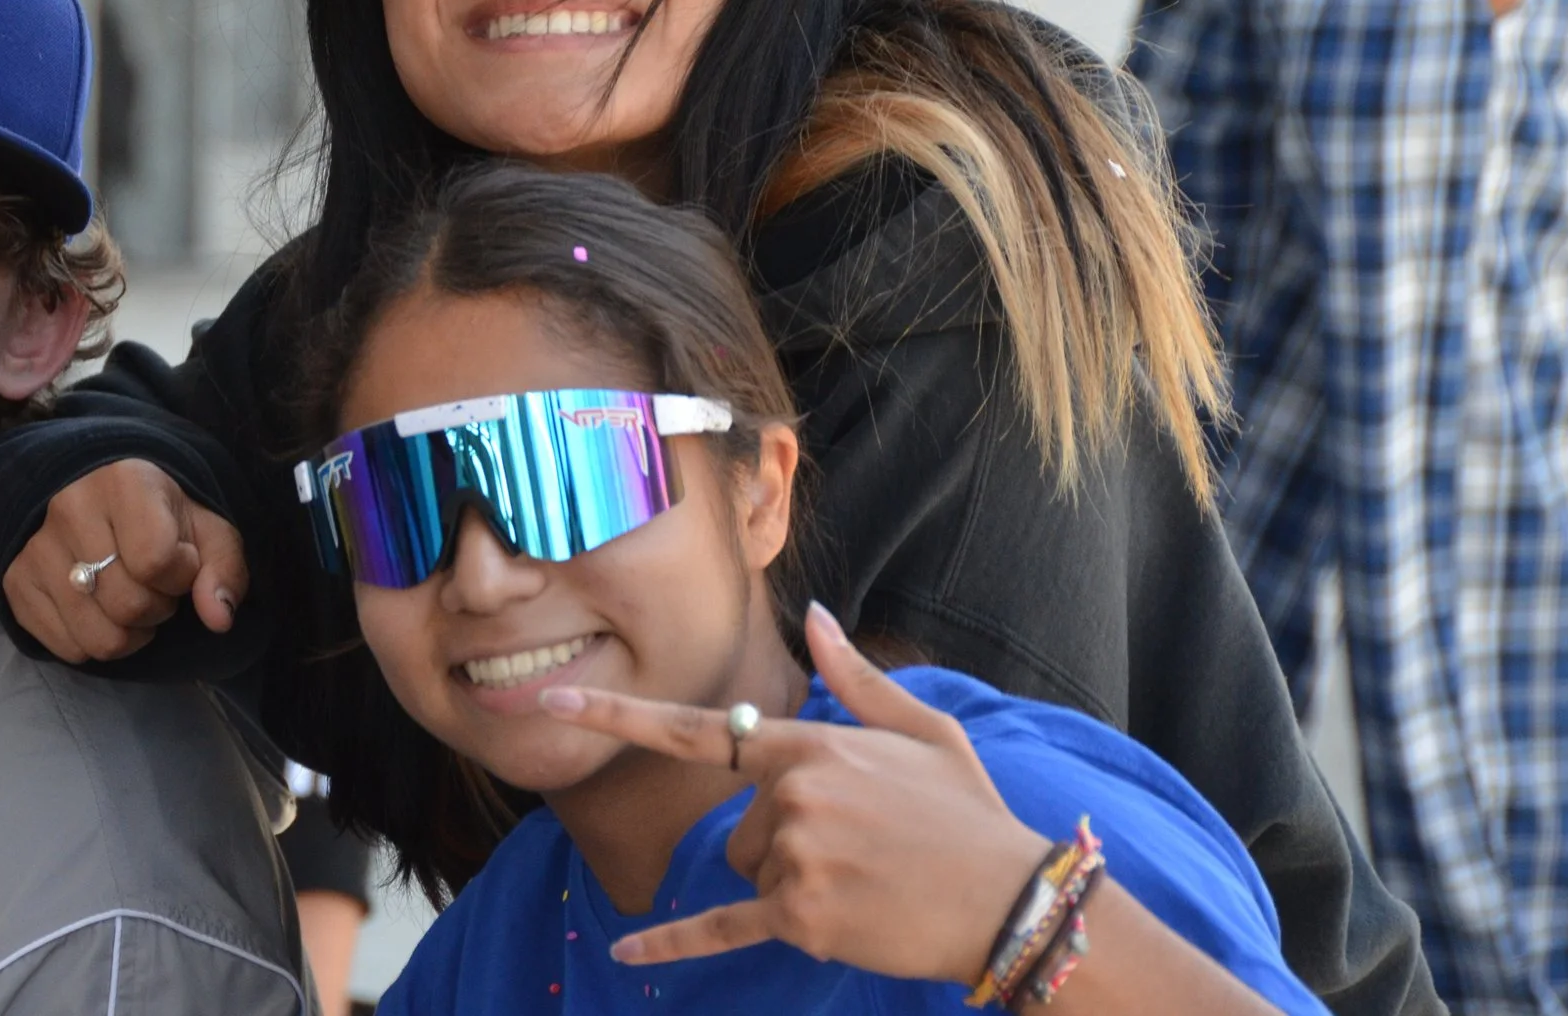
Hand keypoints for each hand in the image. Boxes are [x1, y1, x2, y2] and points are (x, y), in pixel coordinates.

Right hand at [3, 459, 247, 661]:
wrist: (97, 493)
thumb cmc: (160, 513)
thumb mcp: (207, 529)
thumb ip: (224, 569)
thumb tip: (219, 618)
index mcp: (123, 481)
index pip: (156, 561)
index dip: (181, 575)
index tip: (180, 560)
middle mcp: (69, 507)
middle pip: (127, 606)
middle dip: (157, 608)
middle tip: (154, 584)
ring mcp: (34, 547)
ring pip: (99, 638)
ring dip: (129, 633)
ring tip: (129, 598)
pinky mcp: (15, 582)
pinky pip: (68, 649)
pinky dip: (95, 642)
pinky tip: (100, 609)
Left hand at [537, 602, 1043, 979]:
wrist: (1011, 899)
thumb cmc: (968, 813)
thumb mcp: (921, 730)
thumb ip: (853, 677)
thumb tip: (814, 615)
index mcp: (809, 745)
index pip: (697, 731)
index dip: (619, 714)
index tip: (557, 699)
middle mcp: (791, 795)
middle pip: (739, 825)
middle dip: (786, 842)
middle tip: (864, 850)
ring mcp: (793, 857)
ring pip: (749, 872)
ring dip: (791, 885)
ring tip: (865, 881)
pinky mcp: (799, 918)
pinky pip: (720, 928)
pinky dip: (672, 944)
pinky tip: (624, 953)